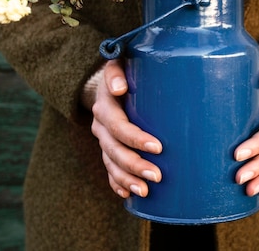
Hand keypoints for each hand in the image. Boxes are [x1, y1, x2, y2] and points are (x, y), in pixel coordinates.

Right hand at [90, 60, 162, 198]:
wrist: (109, 80)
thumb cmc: (125, 71)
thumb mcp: (120, 63)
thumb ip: (118, 71)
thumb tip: (121, 86)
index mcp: (105, 106)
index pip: (119, 126)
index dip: (135, 139)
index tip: (158, 147)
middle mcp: (100, 125)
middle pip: (114, 150)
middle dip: (135, 165)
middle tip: (157, 176)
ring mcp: (102, 139)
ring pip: (111, 164)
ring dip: (127, 179)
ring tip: (145, 191)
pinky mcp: (106, 149)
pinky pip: (108, 170)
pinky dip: (117, 184)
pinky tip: (127, 195)